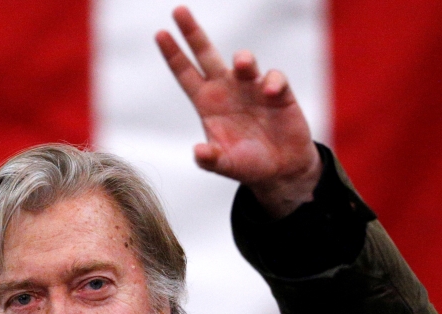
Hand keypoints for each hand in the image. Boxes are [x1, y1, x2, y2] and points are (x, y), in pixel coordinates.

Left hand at [156, 6, 321, 218]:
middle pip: (206, 55)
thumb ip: (210, 160)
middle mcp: (227, 90)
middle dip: (193, 33)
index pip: (185, 74)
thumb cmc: (247, 164)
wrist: (281, 169)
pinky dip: (272, 82)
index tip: (160, 33)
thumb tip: (198, 152)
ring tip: (243, 64)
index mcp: (207, 103)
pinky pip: (274, 78)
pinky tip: (271, 93)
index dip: (173, 54)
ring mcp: (252, 88)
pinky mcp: (278, 93)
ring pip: (244, 62)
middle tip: (178, 10)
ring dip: (243, 59)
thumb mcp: (225, 166)